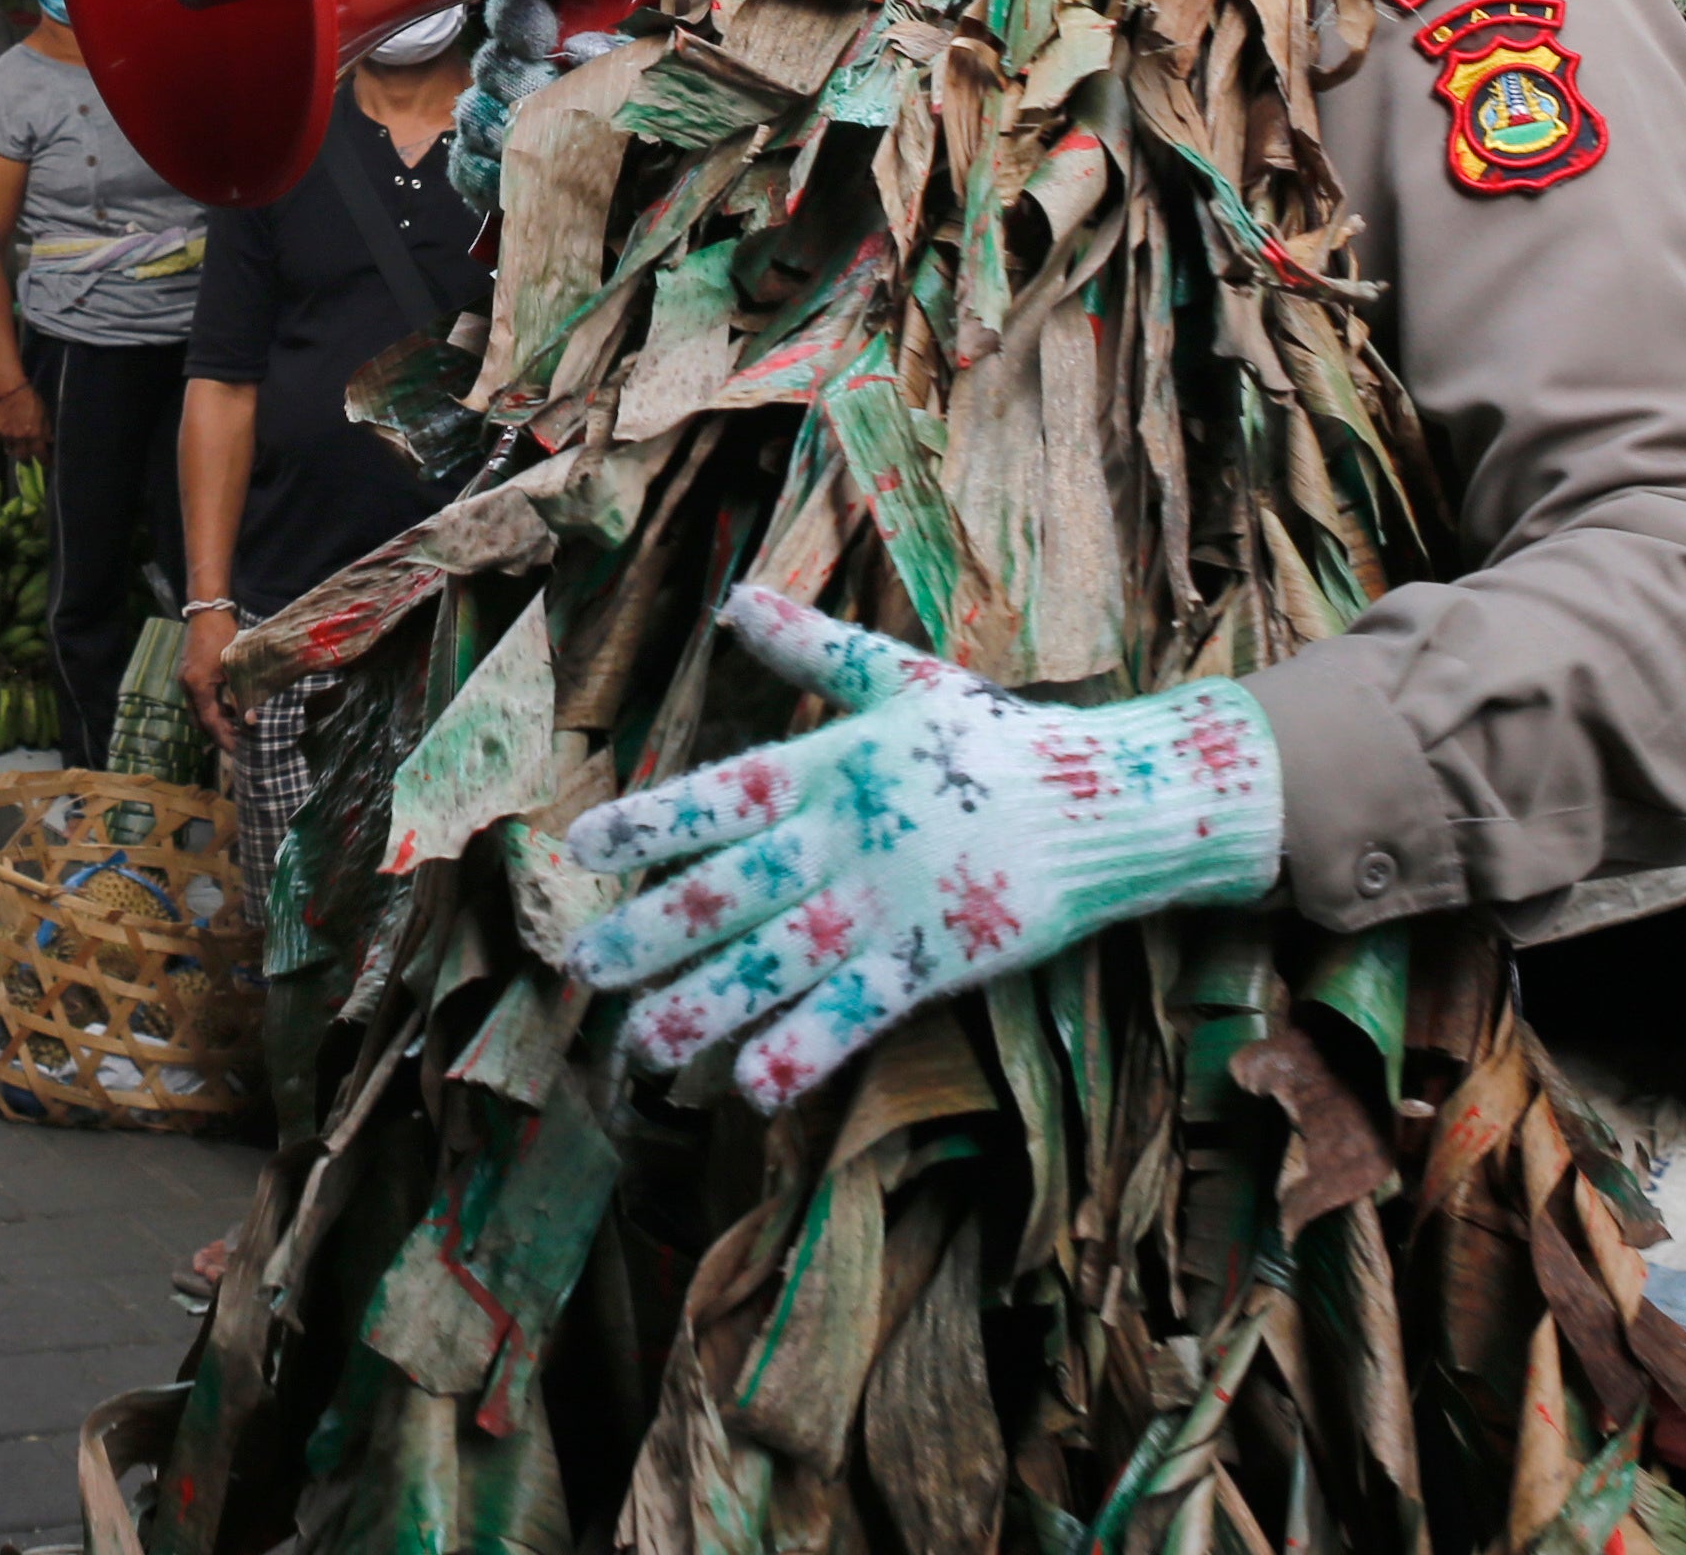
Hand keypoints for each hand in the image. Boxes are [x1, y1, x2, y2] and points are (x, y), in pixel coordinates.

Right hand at [0, 374, 47, 454]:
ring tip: (16, 447)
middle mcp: (21, 440)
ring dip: (14, 450)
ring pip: (10, 451)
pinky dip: (2, 441)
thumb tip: (50, 441)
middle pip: (23, 458)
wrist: (8, 389)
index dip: (46, 462)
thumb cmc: (30, 398)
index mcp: (35, 435)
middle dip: (27, 460)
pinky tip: (5, 436)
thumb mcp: (44, 413)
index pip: (41, 456)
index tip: (48, 464)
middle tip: (29, 458)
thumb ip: (46, 429)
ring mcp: (7, 437)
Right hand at [178, 605, 239, 749]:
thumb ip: (242, 694)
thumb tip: (251, 720)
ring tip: (237, 727)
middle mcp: (187, 685)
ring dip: (216, 720)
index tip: (236, 751)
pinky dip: (214, 707)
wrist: (208, 610)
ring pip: (199, 710)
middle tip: (238, 742)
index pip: (209, 721)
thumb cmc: (224, 635)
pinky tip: (230, 707)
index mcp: (197, 686)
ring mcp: (186, 679)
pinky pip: (200, 699)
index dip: (223, 737)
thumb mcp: (236, 667)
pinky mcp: (189, 673)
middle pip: (200, 720)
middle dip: (218, 733)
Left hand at [564, 587, 1281, 1112]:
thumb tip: (733, 599)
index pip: (718, 796)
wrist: (1105, 797)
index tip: (579, 851)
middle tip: (579, 969)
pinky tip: (752, 1086)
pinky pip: (858, 1009)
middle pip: (731, 890)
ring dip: (706, 1003)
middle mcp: (845, 837)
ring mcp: (889, 901)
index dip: (649, 823)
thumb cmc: (995, 737)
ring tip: (642, 1047)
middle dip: (651, 933)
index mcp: (830, 768)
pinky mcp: (937, 957)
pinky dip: (805, 1046)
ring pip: (779, 959)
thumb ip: (811, 649)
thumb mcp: (899, 677)